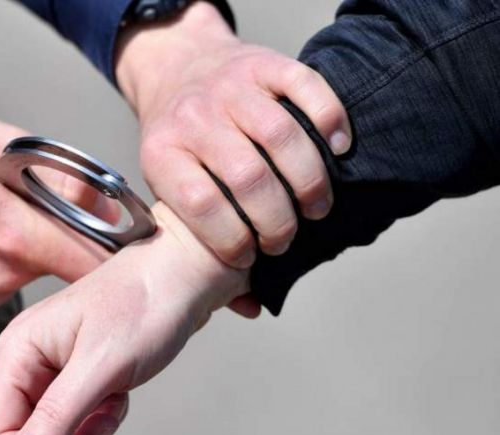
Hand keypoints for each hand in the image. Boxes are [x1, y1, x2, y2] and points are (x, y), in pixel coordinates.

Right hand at [0, 111, 114, 308]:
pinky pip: (15, 277)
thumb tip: (98, 197)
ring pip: (41, 270)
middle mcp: (3, 273)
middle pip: (69, 265)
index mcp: (14, 233)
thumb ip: (54, 173)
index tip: (129, 237)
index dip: (118, 251)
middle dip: (76, 237)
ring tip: (15, 211)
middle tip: (63, 206)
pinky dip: (17, 255)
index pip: (90, 262)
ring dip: (43, 244)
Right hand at [0, 202, 248, 434]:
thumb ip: (56, 416)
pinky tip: (119, 395)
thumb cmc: (144, 301)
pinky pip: (77, 416)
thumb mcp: (100, 365)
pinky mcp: (79, 371)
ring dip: (87, 429)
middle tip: (100, 424)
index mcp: (20, 349)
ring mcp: (55, 365)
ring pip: (54, 429)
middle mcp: (30, 357)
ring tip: (113, 404)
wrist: (183, 275)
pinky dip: (100, 417)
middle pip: (26, 433)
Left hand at [116, 1, 351, 267]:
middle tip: (286, 239)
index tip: (250, 258)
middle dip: (277, 222)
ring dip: (309, 182)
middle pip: (248, 177)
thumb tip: (250, 305)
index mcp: (162, 153)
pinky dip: (330, 121)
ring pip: (282, 136)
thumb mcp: (167, 186)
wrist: (178, 68)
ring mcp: (230, 86)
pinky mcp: (264, 63)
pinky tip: (338, 148)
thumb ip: (202, 242)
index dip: (232, 240)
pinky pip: (307, 88)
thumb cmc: (180, 143)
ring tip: (317, 208)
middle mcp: (194, 117)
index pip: (201, 205)